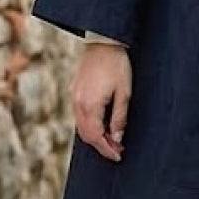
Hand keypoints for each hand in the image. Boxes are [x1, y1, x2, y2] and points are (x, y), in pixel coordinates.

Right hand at [72, 43, 130, 161]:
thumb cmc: (117, 66)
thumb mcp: (124, 93)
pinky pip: (80, 116)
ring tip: (112, 138)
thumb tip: (117, 138)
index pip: (96, 137)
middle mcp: (78, 104)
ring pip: (81, 126)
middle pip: (86, 135)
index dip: (107, 149)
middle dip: (101, 145)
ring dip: (95, 136)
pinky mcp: (75, 91)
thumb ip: (120, 117)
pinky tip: (102, 124)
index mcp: (90, 105)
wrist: (103, 42)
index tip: (118, 156)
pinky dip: (90, 125)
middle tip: (117, 149)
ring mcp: (74, 97)